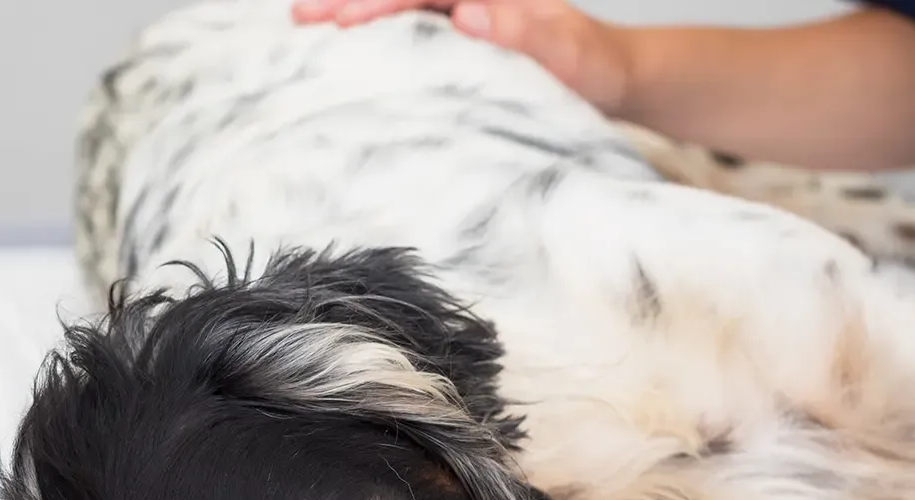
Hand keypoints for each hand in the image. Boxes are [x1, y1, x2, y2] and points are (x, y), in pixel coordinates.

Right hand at [291, 0, 634, 114]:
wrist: (613, 77)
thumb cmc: (596, 70)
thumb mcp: (575, 59)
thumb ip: (528, 37)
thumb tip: (469, 16)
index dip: (377, 2)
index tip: (340, 20)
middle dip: (349, 0)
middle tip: (301, 15)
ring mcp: (463, 9)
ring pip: (400, 3)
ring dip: (353, 9)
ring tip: (303, 22)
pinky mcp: (458, 33)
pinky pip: (408, 23)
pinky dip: (372, 29)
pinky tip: (341, 41)